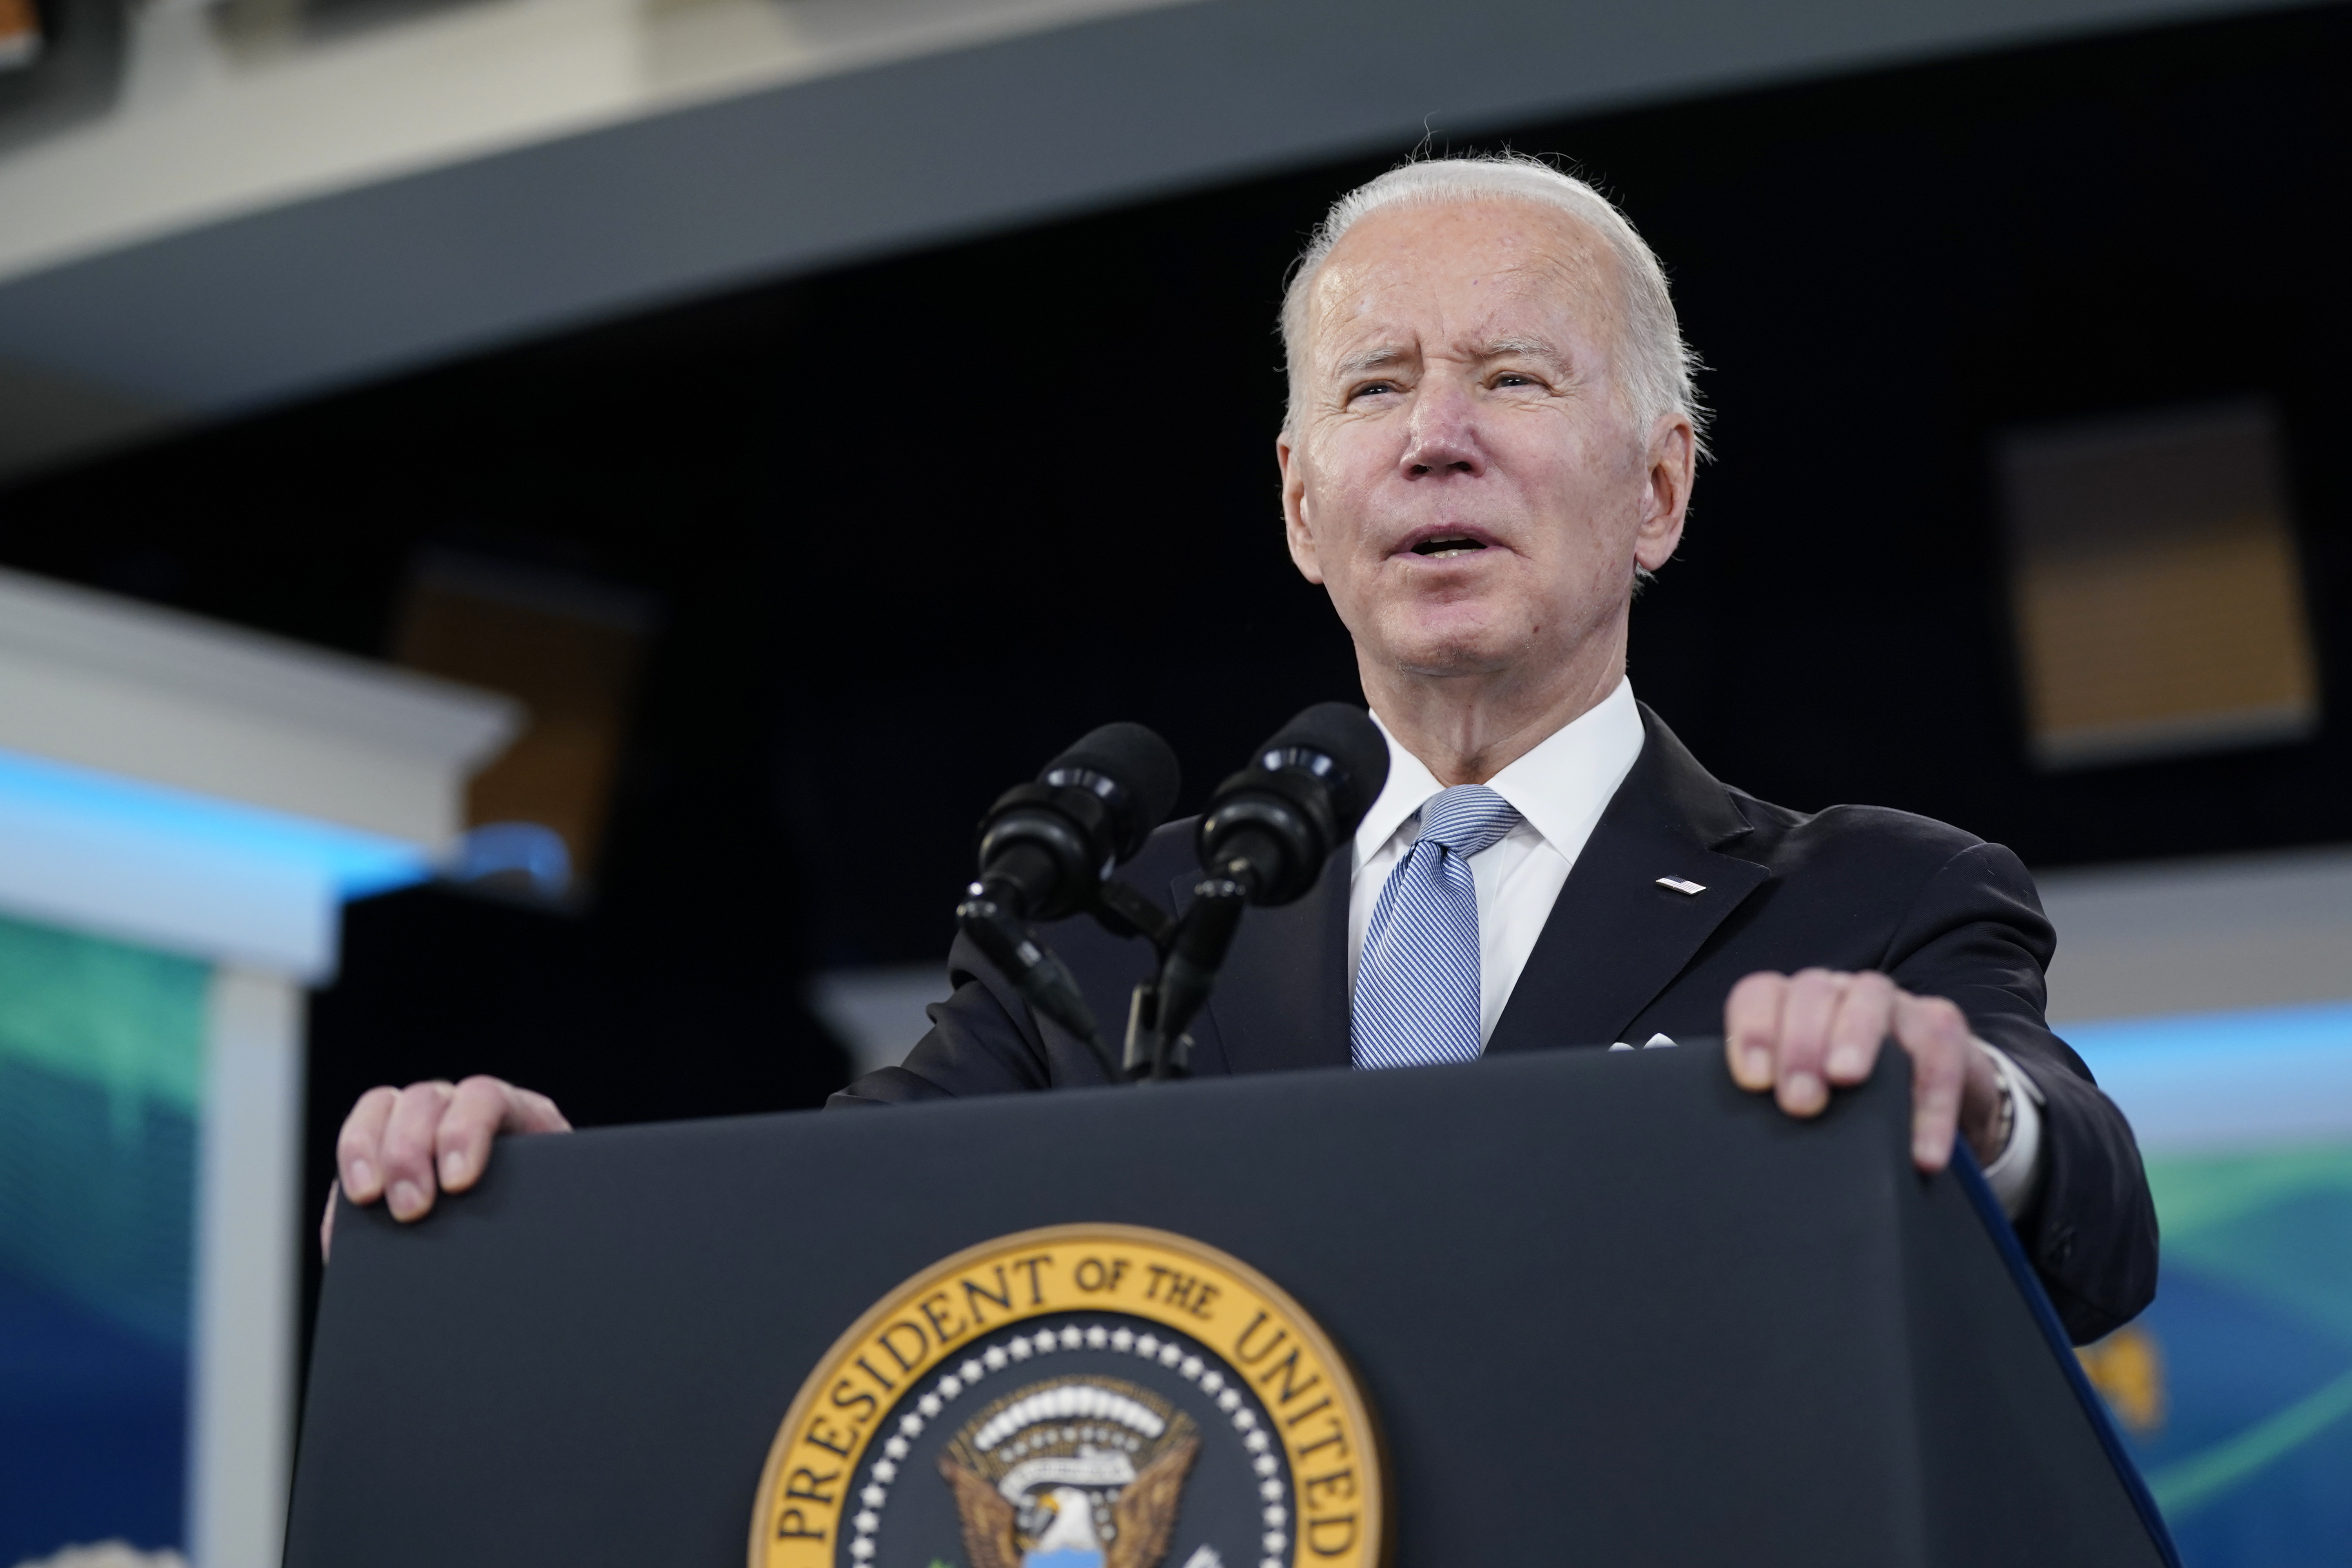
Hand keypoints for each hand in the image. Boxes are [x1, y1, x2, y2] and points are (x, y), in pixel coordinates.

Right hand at [322, 1076, 569, 1260]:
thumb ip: (531, 1209)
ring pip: (383, 1108)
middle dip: (411, 1153)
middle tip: (411, 1209)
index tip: (458, 1184)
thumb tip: (512, 1232)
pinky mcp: (383, 1150)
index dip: (466, 1132)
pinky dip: (347, 1174)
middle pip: (427, 1101)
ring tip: (369, 1202)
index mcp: (519, 1116)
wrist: (531, 1243)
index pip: (486, 1098)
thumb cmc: (545, 1225)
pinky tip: (348, 1216)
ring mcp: (421, 1122)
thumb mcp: (547, 1212)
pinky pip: (356, 1141)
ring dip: (369, 1153)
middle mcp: (464, 1109)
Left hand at [1723, 969, 2004, 1171]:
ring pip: (1870, 998)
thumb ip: (1783, 1103)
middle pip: (1811, 993)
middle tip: (1799, 1101)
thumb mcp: (1812, 1100)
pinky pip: (1937, 1054)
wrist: (1933, 1110)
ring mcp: (1893, 1003)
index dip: (1752, 1031)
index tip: (1753, 1082)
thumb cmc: (1853, 1104)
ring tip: (1847, 1081)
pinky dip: (1931, 1104)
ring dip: (1854, 1037)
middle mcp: (1839, 993)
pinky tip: (1922, 1151)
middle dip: (1801, 1044)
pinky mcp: (1942, 1027)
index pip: (1760, 995)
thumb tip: (1753, 1144)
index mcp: (1792, 1006)